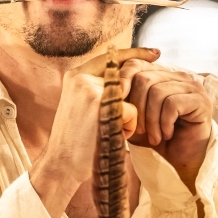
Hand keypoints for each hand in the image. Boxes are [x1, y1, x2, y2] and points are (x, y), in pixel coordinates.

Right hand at [29, 47, 158, 217]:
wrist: (61, 164)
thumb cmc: (77, 139)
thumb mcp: (84, 105)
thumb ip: (102, 88)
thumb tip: (131, 75)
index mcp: (76, 74)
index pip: (111, 57)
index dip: (135, 54)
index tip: (156, 53)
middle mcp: (81, 76)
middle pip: (126, 80)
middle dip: (131, 102)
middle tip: (122, 123)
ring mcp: (90, 88)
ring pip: (130, 97)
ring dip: (129, 117)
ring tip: (110, 132)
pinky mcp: (100, 104)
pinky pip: (131, 111)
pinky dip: (129, 127)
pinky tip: (113, 137)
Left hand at [118, 58, 212, 192]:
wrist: (179, 161)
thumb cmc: (155, 138)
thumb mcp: (133, 117)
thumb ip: (123, 100)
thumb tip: (109, 87)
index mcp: (161, 75)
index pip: (135, 64)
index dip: (122, 79)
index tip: (115, 100)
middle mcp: (178, 76)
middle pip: (144, 78)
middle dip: (136, 107)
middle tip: (138, 130)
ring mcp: (192, 87)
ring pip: (157, 92)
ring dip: (151, 120)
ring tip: (154, 137)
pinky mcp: (201, 101)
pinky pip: (172, 104)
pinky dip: (164, 123)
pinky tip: (166, 134)